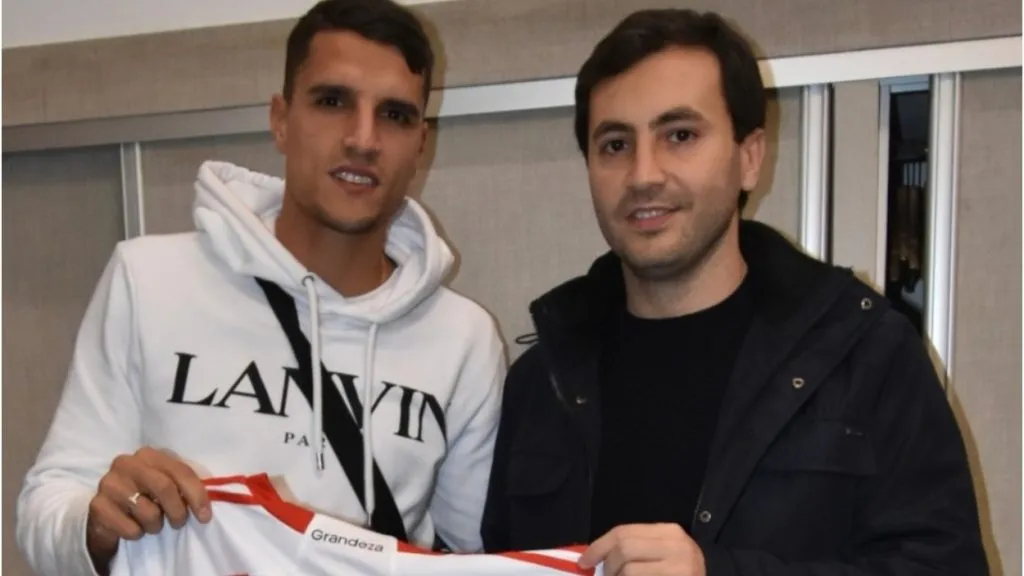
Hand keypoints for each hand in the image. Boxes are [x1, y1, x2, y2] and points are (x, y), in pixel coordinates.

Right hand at [86, 447, 210, 569]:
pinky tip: (133, 527)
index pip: (180, 471)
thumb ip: (182, 486)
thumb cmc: (144, 497)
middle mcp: (126, 463)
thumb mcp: (164, 486)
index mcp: (148, 454)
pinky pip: (130, 529)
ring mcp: (108, 483)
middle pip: (164, 487)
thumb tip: (205, 504)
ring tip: (152, 524)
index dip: (197, 495)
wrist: (107, 514)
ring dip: (156, 525)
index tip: (205, 516)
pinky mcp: (97, 506)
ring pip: (148, 511)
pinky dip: (137, 534)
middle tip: (179, 523)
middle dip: (178, 511)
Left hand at [577, 523, 705, 575]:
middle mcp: (677, 547)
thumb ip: (634, 549)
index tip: (584, 562)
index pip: (624, 532)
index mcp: (669, 532)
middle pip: (625, 550)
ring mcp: (680, 569)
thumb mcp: (661, 552)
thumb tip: (593, 558)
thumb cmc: (680, 570)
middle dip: (608, 566)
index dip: (598, 547)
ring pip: (629, 572)